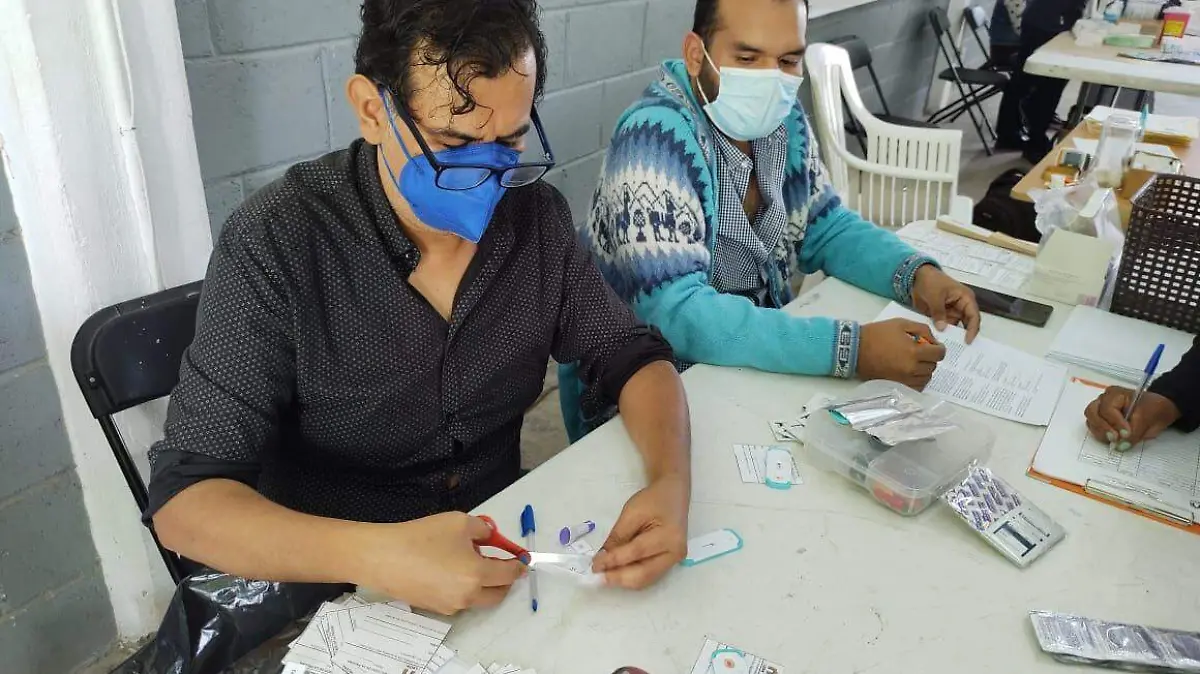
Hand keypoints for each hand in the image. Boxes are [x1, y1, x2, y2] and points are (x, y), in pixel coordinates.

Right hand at [348, 513, 523, 614]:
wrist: (383, 556)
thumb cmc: (421, 537)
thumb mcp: (459, 522)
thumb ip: (483, 529)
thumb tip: (491, 537)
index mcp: (477, 575)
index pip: (509, 574)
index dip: (518, 565)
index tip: (521, 559)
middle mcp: (467, 596)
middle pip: (498, 594)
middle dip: (504, 580)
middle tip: (501, 563)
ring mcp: (450, 606)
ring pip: (478, 599)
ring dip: (483, 584)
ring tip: (469, 561)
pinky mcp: (434, 608)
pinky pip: (458, 600)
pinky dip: (463, 588)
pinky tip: (449, 569)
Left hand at [592, 474, 688, 588]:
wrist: (672, 496)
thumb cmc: (653, 500)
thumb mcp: (632, 512)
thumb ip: (617, 536)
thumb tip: (602, 557)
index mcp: (669, 536)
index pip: (637, 552)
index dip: (614, 560)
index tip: (595, 565)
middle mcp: (675, 554)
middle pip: (644, 574)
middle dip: (618, 578)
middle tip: (598, 576)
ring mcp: (673, 562)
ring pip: (645, 580)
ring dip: (623, 580)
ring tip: (604, 575)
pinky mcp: (668, 564)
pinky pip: (647, 576)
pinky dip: (630, 577)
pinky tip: (616, 573)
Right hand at [857, 318, 946, 389]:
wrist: (855, 349)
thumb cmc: (877, 334)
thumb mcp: (901, 324)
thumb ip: (922, 329)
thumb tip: (933, 341)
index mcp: (914, 352)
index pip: (939, 354)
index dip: (939, 348)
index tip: (933, 346)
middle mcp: (912, 368)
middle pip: (933, 366)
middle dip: (930, 358)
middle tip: (921, 351)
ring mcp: (904, 379)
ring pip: (926, 377)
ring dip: (924, 369)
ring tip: (915, 361)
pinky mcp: (897, 385)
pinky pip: (917, 387)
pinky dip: (918, 379)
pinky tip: (911, 371)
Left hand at [911, 265, 980, 342]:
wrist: (916, 277)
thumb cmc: (931, 281)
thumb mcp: (935, 295)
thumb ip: (939, 312)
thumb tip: (942, 328)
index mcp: (965, 298)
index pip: (974, 316)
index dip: (972, 329)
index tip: (967, 341)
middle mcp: (961, 307)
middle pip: (966, 324)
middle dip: (963, 336)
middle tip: (960, 349)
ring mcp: (951, 312)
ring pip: (955, 328)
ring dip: (952, 336)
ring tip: (949, 348)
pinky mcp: (942, 316)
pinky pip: (944, 327)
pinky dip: (942, 334)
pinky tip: (939, 343)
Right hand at [1085, 387, 1180, 449]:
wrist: (1158, 412)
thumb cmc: (1153, 410)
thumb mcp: (1148, 419)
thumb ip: (1134, 432)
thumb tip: (1121, 445)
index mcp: (1116, 394)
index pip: (1107, 408)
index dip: (1115, 422)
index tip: (1126, 434)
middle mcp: (1104, 400)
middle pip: (1092, 412)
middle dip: (1102, 427)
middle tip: (1114, 438)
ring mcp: (1100, 410)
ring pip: (1091, 421)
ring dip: (1101, 432)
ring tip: (1115, 440)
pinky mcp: (1101, 421)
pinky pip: (1094, 428)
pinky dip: (1101, 435)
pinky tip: (1113, 439)